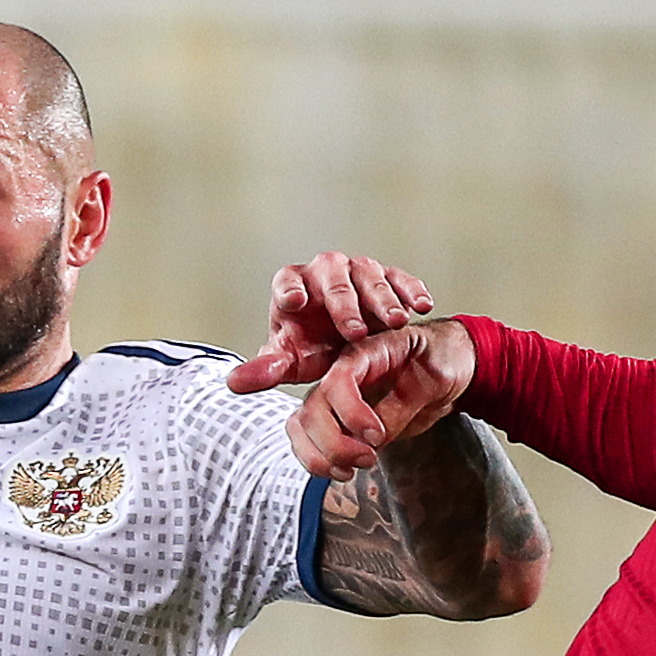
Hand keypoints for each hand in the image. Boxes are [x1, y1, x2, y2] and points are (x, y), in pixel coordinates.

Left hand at [230, 249, 439, 394]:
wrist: (352, 341)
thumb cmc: (313, 345)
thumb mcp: (293, 359)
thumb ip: (268, 369)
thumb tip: (234, 383)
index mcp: (294, 287)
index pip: (288, 279)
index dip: (290, 289)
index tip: (294, 303)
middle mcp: (325, 272)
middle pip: (332, 277)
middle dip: (344, 304)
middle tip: (355, 331)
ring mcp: (359, 271)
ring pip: (369, 275)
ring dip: (382, 298)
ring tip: (394, 322)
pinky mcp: (390, 276)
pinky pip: (401, 277)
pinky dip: (410, 289)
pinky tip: (421, 306)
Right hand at [283, 318, 476, 477]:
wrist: (446, 367)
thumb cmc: (441, 360)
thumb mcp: (436, 375)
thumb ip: (404, 404)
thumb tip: (377, 438)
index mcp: (365, 353)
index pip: (337, 381)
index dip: (351, 413)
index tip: (376, 436)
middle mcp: (341, 375)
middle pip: (313, 409)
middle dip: (336, 443)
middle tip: (369, 458)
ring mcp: (334, 398)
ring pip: (302, 427)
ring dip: (321, 456)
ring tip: (351, 469)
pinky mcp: (335, 420)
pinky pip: (307, 440)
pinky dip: (317, 461)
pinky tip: (342, 469)